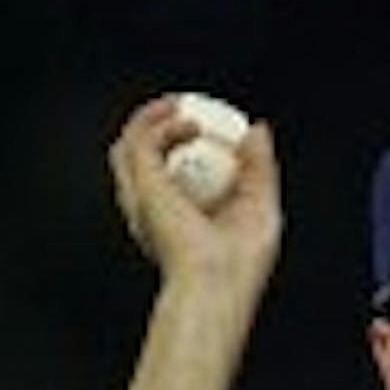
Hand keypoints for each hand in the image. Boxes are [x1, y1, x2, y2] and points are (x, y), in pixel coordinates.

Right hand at [109, 94, 283, 299]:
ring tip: (180, 106)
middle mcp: (152, 208)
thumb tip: (257, 130)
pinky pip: (143, 141)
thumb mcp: (261, 207)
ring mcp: (142, 197)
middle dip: (155, 126)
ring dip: (152, 118)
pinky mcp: (142, 187)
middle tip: (186, 109)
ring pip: (128, 144)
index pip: (167, 174)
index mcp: (175, 218)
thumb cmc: (240, 264)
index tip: (210, 129)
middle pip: (139, 156)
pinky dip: (163, 126)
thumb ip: (259, 169)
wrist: (219, 283)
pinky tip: (190, 125)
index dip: (182, 146)